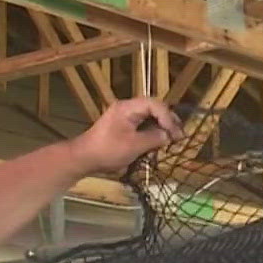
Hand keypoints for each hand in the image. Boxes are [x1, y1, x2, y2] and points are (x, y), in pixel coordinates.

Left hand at [69, 96, 184, 174]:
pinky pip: (142, 124)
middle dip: (167, 121)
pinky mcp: (122, 126)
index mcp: (128, 107)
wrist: (83, 158)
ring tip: (172, 138)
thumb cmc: (108, 150)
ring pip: (149, 116)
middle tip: (179, 135)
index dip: (168, 118)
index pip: (155, 105)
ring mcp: (124, 116)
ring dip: (161, 126)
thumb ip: (154, 138)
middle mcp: (127, 108)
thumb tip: (168, 135)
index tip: (175, 134)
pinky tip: (158, 141)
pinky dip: (152, 131)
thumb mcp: (134, 145)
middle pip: (153, 108)